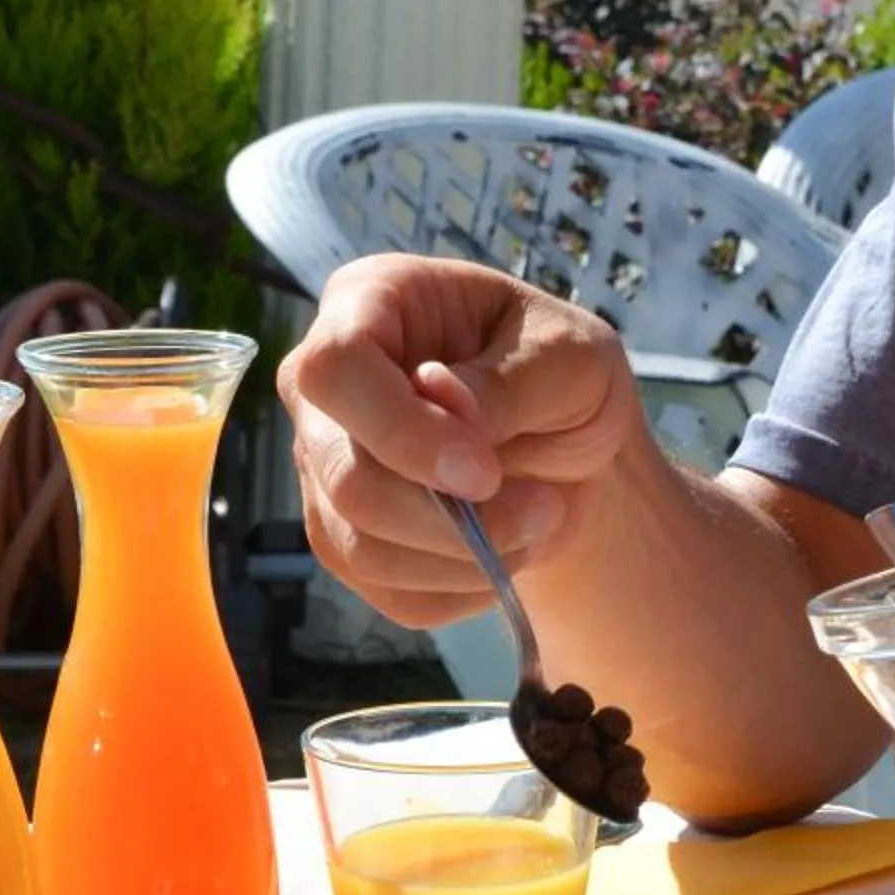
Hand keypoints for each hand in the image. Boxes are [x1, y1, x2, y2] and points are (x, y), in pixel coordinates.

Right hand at [278, 256, 642, 628]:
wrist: (567, 441)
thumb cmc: (562, 372)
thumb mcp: (571, 357)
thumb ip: (508, 379)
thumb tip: (441, 400)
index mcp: (368, 303)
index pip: (335, 368)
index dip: (401, 431)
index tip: (483, 471)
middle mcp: (324, 388)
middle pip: (343, 475)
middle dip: (449, 517)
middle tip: (543, 508)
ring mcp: (323, 466)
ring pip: (360, 545)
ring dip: (465, 557)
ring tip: (539, 522)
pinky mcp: (343, 536)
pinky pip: (384, 591)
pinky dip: (458, 590)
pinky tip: (505, 555)